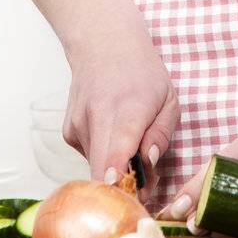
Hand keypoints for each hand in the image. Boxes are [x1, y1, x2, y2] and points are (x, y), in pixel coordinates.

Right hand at [62, 9, 179, 194]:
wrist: (103, 44)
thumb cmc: (142, 73)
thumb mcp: (168, 99)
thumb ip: (161, 135)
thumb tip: (148, 166)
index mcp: (129, 109)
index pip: (118, 148)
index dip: (118, 176)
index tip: (123, 193)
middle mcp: (97, 118)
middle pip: (101, 171)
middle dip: (122, 191)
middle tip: (143, 193)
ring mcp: (78, 126)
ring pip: (98, 168)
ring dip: (116, 170)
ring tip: (132, 148)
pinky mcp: (69, 133)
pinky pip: (90, 157)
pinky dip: (104, 156)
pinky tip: (111, 134)